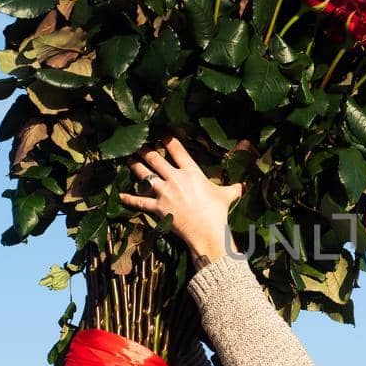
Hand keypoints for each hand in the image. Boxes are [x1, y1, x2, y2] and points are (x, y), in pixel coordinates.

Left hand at [117, 136, 242, 264]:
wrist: (207, 231)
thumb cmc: (217, 212)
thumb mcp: (227, 196)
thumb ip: (234, 188)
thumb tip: (245, 185)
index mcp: (191, 172)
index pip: (177, 150)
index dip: (168, 140)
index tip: (162, 135)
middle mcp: (175, 178)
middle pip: (155, 159)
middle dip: (145, 150)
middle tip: (139, 144)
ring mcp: (164, 192)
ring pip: (144, 175)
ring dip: (135, 166)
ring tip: (129, 160)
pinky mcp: (157, 207)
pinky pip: (139, 201)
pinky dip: (129, 199)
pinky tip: (120, 196)